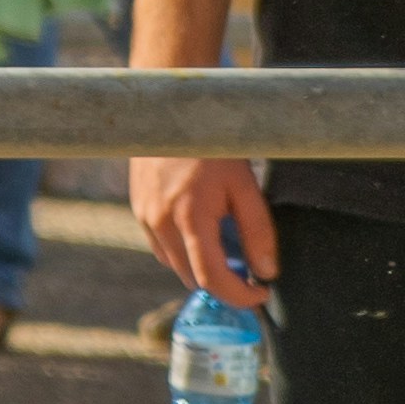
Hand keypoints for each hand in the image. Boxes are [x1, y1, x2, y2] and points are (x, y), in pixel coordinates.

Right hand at [129, 155, 277, 310]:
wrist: (172, 107)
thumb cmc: (213, 143)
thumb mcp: (244, 183)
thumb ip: (257, 231)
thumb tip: (266, 273)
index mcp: (190, 217)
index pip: (213, 280)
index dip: (240, 296)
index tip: (260, 293)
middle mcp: (161, 222)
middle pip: (192, 278)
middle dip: (222, 283)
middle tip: (247, 272)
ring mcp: (145, 215)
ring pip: (174, 265)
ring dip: (199, 268)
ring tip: (224, 248)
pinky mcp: (138, 207)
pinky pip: (160, 246)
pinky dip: (181, 250)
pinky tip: (198, 230)